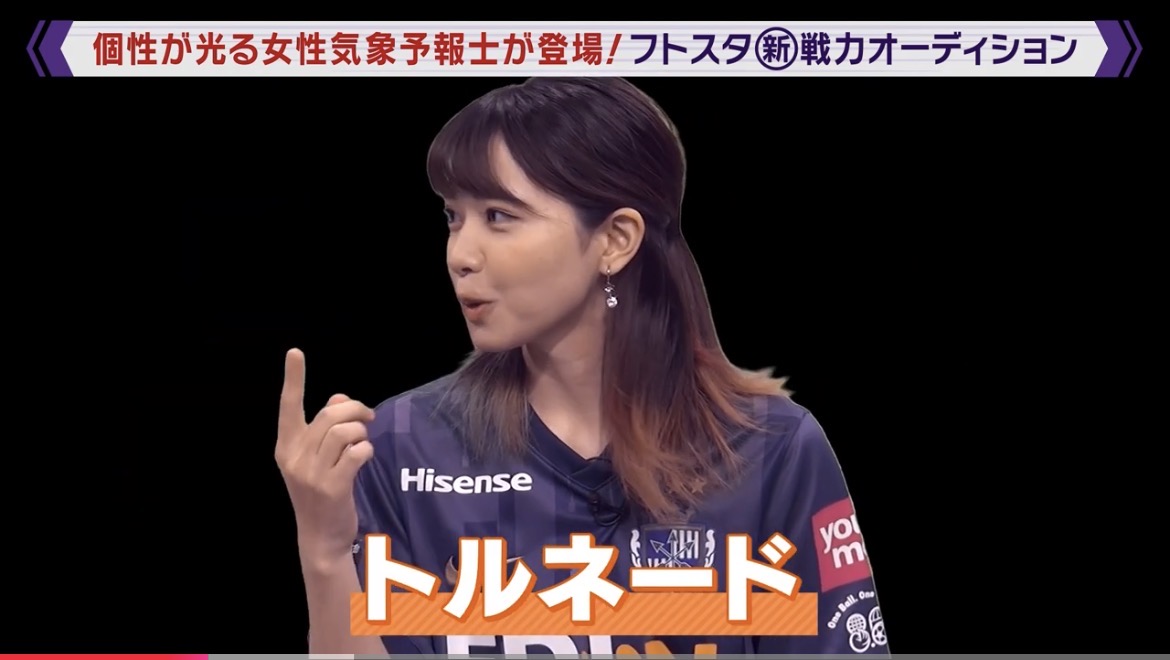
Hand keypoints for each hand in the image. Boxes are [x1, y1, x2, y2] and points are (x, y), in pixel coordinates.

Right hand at [275, 348, 375, 561]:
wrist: (320, 537)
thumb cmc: (320, 493)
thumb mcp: (316, 459)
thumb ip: (325, 427)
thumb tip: (340, 397)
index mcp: (286, 447)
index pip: (288, 406)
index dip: (293, 378)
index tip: (294, 352)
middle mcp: (294, 457)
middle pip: (328, 415)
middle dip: (355, 409)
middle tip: (368, 417)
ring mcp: (311, 474)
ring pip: (343, 431)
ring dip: (362, 431)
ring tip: (364, 441)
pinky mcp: (332, 487)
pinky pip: (356, 453)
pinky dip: (366, 450)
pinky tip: (365, 457)